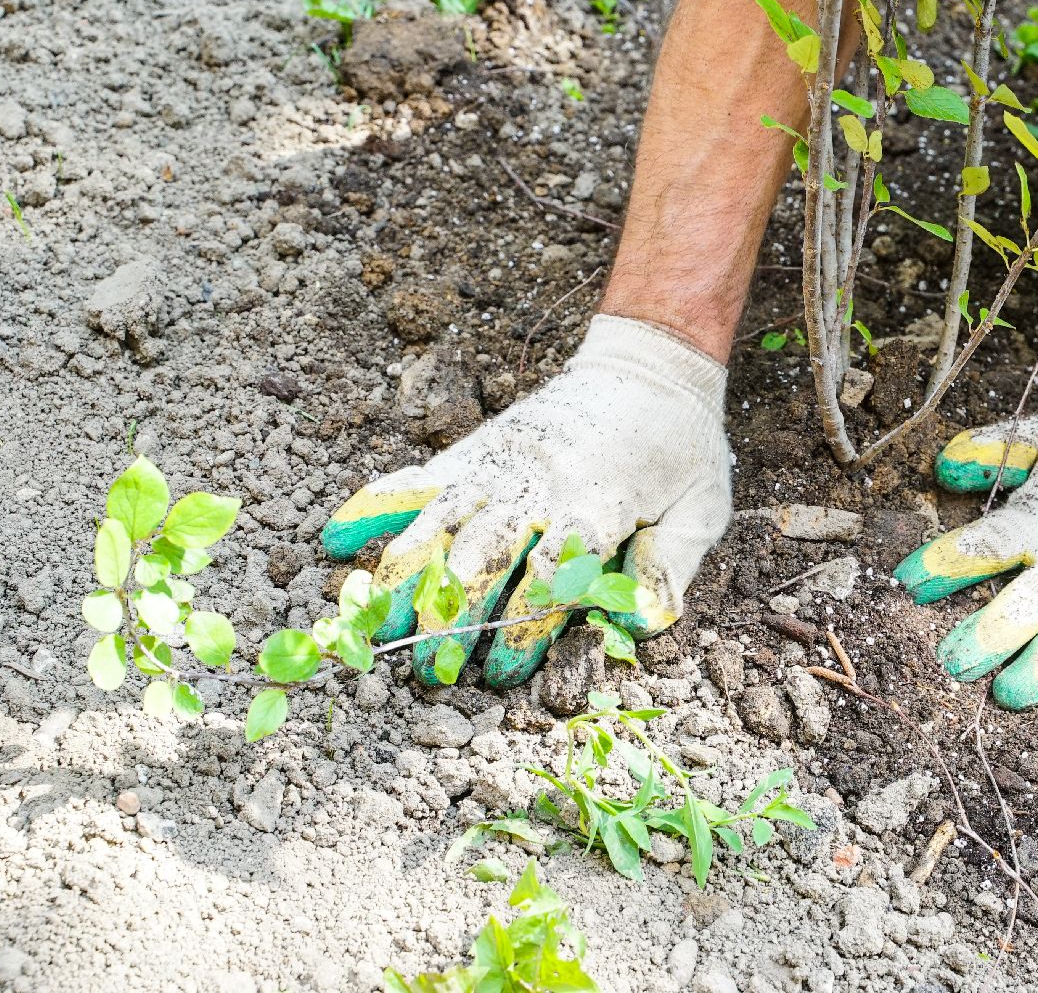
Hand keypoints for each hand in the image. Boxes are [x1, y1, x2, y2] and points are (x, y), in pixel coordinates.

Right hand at [320, 315, 731, 687]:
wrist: (651, 361)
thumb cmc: (682, 447)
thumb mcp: (703, 509)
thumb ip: (672, 567)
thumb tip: (640, 625)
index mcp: (597, 504)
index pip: (550, 575)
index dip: (522, 629)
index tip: (502, 674)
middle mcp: (538, 484)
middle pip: (480, 554)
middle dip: (449, 618)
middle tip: (427, 672)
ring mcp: (500, 464)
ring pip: (436, 521)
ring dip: (400, 576)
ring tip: (369, 624)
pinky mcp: (477, 450)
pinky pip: (418, 477)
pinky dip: (375, 504)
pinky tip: (334, 536)